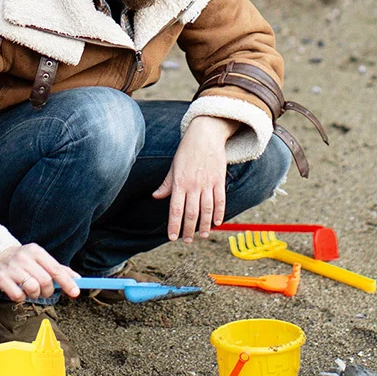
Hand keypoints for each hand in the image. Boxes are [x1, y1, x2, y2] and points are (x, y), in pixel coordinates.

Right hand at [0, 243, 80, 301]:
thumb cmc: (23, 262)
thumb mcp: (40, 260)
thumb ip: (58, 269)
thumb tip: (78, 279)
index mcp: (36, 251)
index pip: (56, 269)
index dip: (67, 282)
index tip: (76, 293)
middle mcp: (24, 257)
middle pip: (45, 280)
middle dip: (48, 291)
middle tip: (44, 292)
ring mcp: (11, 267)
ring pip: (32, 288)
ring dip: (34, 295)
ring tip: (30, 291)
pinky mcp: (1, 278)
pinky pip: (18, 295)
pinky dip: (22, 298)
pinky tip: (18, 291)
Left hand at [152, 115, 236, 241]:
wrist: (205, 134)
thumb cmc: (187, 150)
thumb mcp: (174, 166)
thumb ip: (166, 184)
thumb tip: (156, 196)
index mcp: (179, 182)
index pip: (175, 209)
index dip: (174, 225)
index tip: (172, 237)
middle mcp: (193, 185)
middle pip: (192, 213)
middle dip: (189, 230)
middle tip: (187, 241)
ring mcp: (207, 183)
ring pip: (207, 209)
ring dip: (204, 225)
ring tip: (203, 236)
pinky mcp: (219, 180)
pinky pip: (220, 200)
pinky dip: (219, 213)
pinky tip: (217, 223)